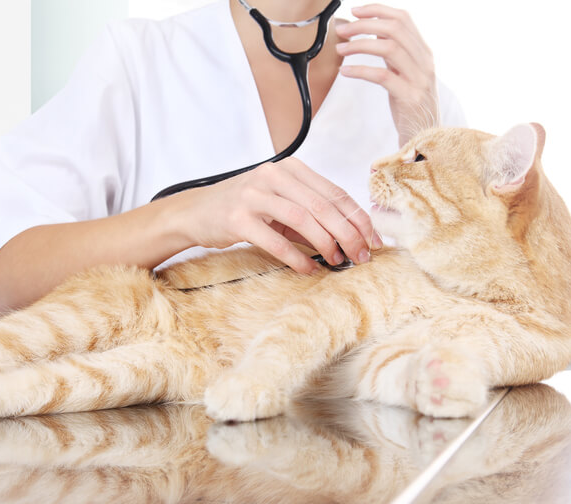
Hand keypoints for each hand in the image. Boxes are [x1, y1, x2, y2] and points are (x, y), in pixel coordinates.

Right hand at [175, 158, 380, 272]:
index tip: (374, 240)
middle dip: (349, 234)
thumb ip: (310, 214)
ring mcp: (254, 196)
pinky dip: (296, 256)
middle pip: (323, 206)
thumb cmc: (243, 208)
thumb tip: (349, 238)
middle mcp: (273, 176)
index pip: (334, 193)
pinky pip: (275, 240)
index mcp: (289, 169)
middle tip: (362, 256)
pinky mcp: (238, 218)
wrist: (196, 212)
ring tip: (339, 261)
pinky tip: (308, 268)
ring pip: (303, 219)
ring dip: (326, 244)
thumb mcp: (279, 202)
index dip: (358, 218)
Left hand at [335, 4, 438, 145]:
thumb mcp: (405, 74)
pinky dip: (361, 70)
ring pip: (389, 48)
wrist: (425, 137)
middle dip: (364, 25)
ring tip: (340, 49)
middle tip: (342, 30)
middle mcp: (424, 61)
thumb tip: (373, 30)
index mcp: (423, 52)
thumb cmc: (409, 105)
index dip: (378, 10)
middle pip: (394, 28)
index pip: (403, 19)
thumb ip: (395, 54)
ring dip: (360, 45)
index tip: (355, 11)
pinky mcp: (409, 97)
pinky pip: (382, 76)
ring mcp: (419, 79)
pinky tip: (345, 71)